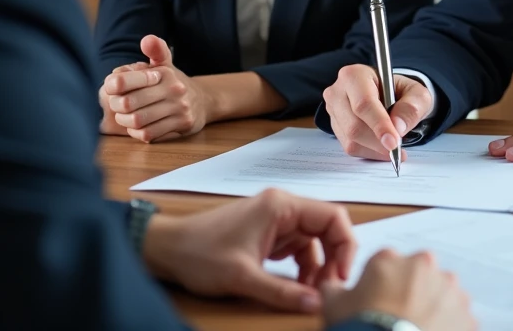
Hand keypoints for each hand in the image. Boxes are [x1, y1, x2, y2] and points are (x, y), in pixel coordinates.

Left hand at [101, 35, 212, 142]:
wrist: (204, 101)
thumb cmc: (173, 83)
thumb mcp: (164, 64)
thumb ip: (154, 50)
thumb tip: (147, 40)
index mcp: (164, 72)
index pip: (125, 80)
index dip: (112, 86)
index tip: (111, 88)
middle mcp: (174, 89)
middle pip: (128, 103)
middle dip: (116, 106)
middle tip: (116, 105)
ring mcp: (180, 108)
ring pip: (137, 121)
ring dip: (125, 121)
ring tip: (125, 117)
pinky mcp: (183, 124)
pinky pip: (149, 134)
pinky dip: (137, 133)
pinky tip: (138, 127)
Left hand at [143, 189, 355, 312]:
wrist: (167, 250)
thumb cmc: (200, 255)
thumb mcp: (243, 278)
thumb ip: (282, 293)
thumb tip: (317, 305)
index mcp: (281, 206)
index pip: (333, 217)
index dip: (346, 246)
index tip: (342, 276)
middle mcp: (282, 207)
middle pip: (327, 228)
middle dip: (334, 259)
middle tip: (330, 289)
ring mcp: (275, 220)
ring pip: (314, 241)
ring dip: (318, 266)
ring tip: (313, 293)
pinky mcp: (267, 233)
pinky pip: (298, 248)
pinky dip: (303, 267)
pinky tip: (297, 287)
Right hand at [322, 64, 432, 160]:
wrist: (391, 97)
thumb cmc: (401, 92)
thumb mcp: (417, 94)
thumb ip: (413, 106)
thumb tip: (398, 126)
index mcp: (356, 75)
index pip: (364, 103)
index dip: (379, 125)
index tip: (394, 141)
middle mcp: (339, 91)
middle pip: (354, 125)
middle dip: (379, 141)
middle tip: (398, 148)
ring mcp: (334, 110)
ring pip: (351, 140)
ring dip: (376, 148)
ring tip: (394, 147)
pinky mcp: (336, 127)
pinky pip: (351, 147)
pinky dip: (370, 152)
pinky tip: (383, 147)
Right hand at [322, 249, 475, 330]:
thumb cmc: (362, 327)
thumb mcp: (333, 306)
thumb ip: (332, 288)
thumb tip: (330, 286)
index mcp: (391, 259)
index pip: (386, 265)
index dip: (380, 286)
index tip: (376, 303)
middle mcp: (425, 267)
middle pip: (418, 276)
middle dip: (411, 293)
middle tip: (397, 318)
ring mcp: (450, 291)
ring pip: (442, 296)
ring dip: (433, 310)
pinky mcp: (467, 316)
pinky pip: (459, 320)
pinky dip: (449, 328)